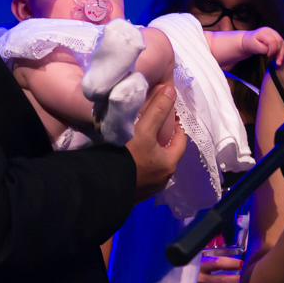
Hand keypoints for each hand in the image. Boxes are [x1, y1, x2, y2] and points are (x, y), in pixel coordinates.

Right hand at [126, 84, 186, 202]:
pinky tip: (129, 158)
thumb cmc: (128, 157)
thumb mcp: (144, 131)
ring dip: (151, 154)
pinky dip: (140, 165)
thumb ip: (157, 110)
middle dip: (163, 140)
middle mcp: (163, 179)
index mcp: (169, 165)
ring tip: (139, 141)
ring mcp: (149, 188)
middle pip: (167, 154)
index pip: (180, 141)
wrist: (102, 187)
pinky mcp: (134, 193)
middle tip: (153, 126)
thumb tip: (171, 89)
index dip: (177, 126)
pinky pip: (142, 174)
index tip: (170, 115)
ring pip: (154, 165)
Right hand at [194, 255, 242, 282]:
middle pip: (221, 280)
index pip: (216, 263)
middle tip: (246, 277)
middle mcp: (198, 280)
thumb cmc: (188, 270)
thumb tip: (231, 252)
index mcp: (197, 267)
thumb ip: (209, 258)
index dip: (231, 263)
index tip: (241, 264)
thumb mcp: (195, 261)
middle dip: (237, 279)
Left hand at [243, 27, 283, 64]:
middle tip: (276, 62)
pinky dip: (281, 51)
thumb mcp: (255, 47)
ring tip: (278, 62)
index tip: (268, 55)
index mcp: (263, 32)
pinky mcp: (275, 36)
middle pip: (279, 41)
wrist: (248, 40)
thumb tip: (272, 52)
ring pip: (282, 42)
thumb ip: (264, 49)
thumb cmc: (250, 44)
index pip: (272, 41)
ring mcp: (273, 32)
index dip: (272, 49)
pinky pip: (281, 43)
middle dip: (279, 52)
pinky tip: (279, 58)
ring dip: (282, 53)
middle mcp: (270, 30)